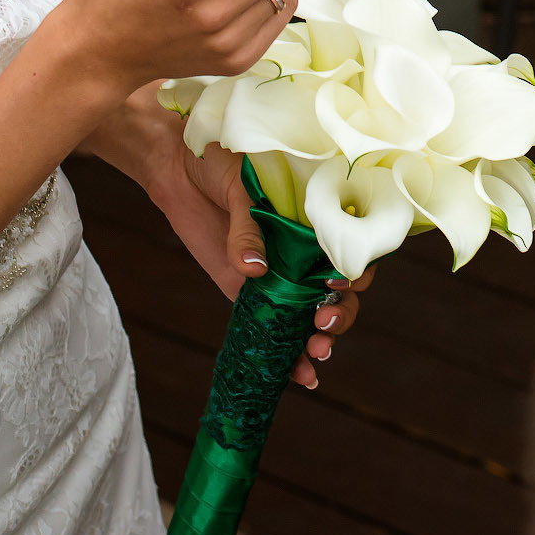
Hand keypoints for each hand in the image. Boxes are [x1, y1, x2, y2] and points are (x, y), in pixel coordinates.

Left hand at [83, 89, 369, 388]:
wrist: (178, 163)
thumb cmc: (221, 157)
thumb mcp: (240, 183)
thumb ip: (248, 225)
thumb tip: (254, 269)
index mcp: (317, 216)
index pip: (353, 249)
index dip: (356, 270)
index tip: (341, 281)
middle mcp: (305, 249)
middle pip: (342, 292)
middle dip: (341, 313)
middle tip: (322, 321)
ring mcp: (279, 274)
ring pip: (313, 315)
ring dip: (321, 339)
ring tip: (316, 353)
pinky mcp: (246, 290)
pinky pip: (272, 327)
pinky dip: (289, 356)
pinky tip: (301, 377)